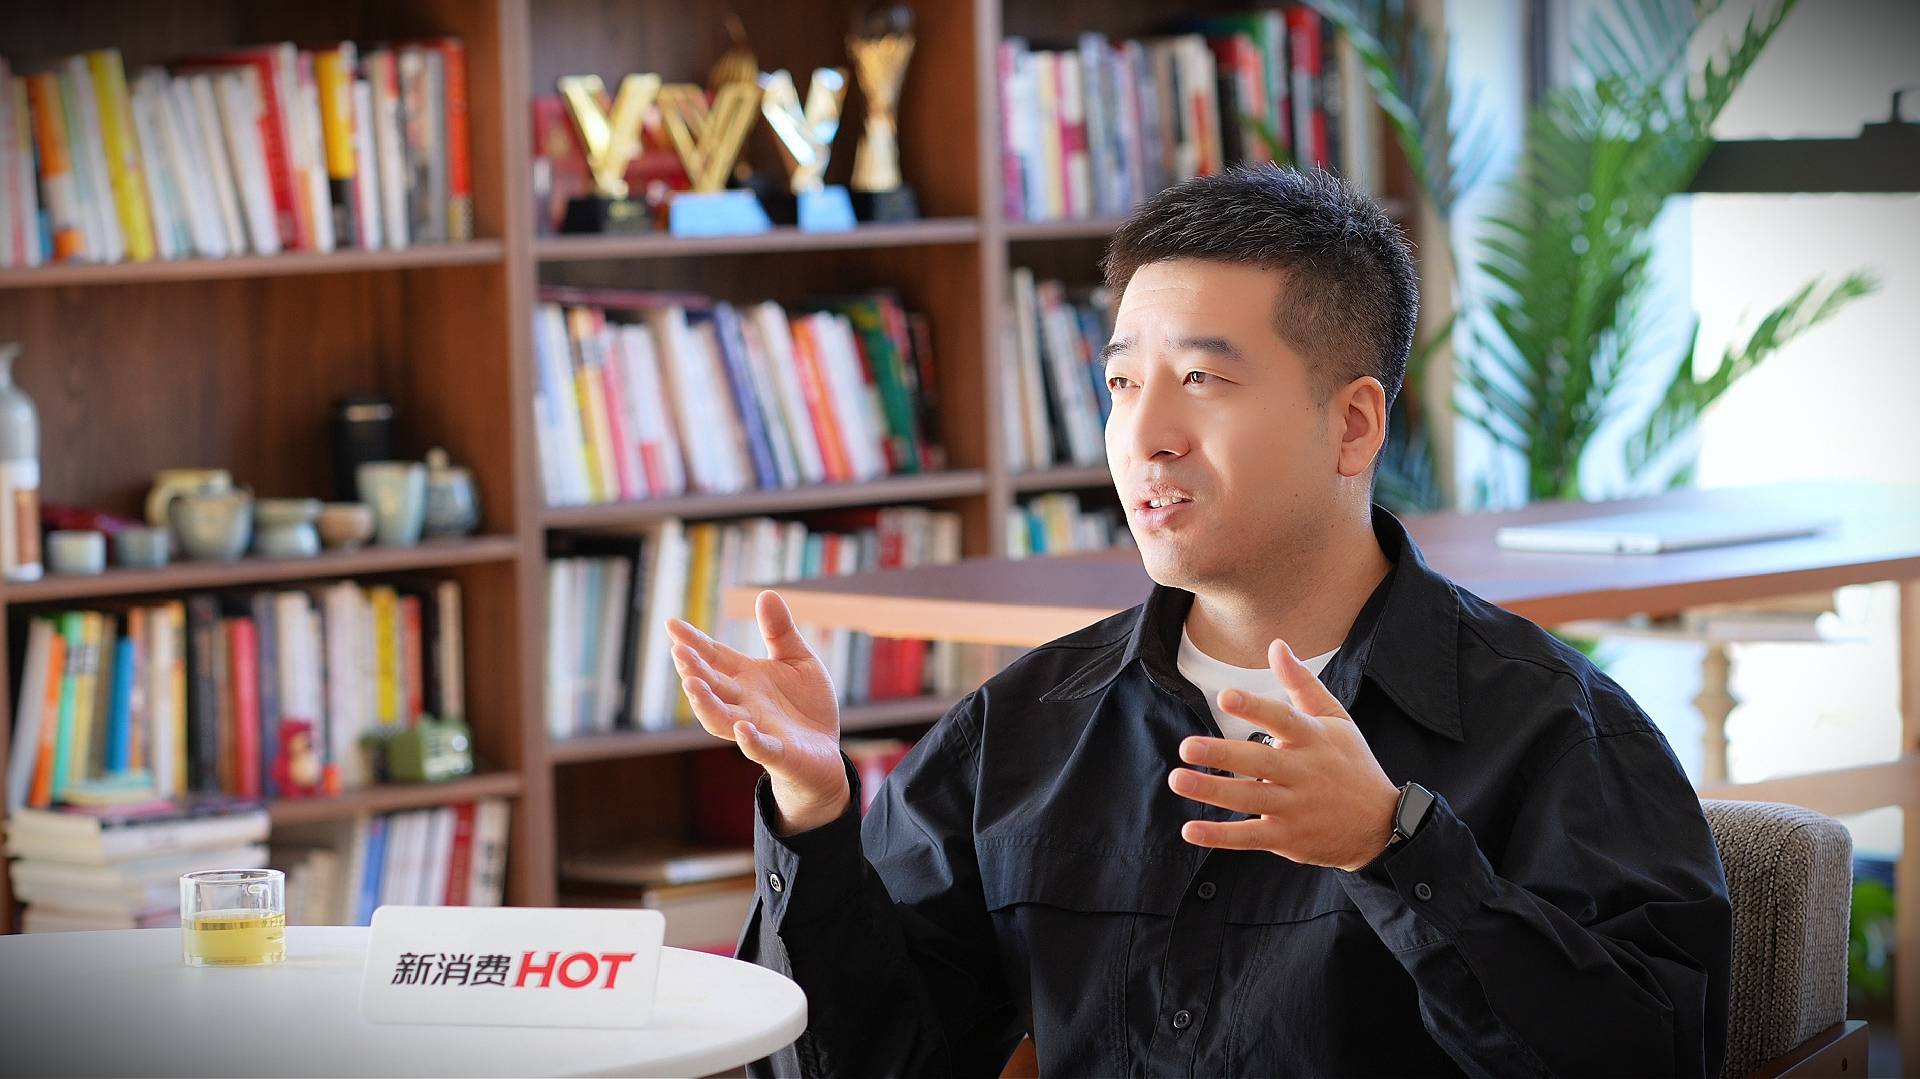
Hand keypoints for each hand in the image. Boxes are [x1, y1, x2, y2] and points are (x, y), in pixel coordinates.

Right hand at [667, 590, 848, 834]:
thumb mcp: (798, 660)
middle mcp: (744, 703)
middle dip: (694, 671)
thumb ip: (780, 631)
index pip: (714, 657)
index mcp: (747, 678)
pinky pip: (761, 749)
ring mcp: (758, 729)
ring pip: (722, 719)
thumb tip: (765, 593)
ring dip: (707, 704)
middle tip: (678, 652)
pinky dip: (750, 740)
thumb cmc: (805, 706)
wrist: (824, 753)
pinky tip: (743, 728)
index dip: (693, 642)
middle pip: (712, 686)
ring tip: (692, 685)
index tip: (671, 624)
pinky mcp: (779, 753)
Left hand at [1167, 639, 1401, 871]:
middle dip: (1223, 754)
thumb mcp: (1336, 719)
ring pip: (1250, 799)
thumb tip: (1276, 645)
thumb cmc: (1351, 764)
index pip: (1283, 719)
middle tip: (1187, 746)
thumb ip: (1302, 684)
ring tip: (1178, 779)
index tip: (1225, 697)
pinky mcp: (1287, 837)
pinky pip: (1249, 837)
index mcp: (1314, 739)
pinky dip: (1220, 836)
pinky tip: (1190, 829)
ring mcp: (1295, 808)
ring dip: (1213, 791)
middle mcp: (1304, 774)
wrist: (1381, 824)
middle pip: (1260, 763)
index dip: (1255, 708)